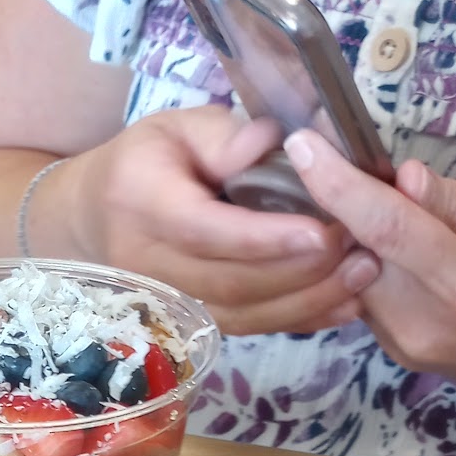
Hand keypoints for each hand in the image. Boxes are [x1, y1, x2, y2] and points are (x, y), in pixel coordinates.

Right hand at [55, 107, 378, 335]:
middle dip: (299, 272)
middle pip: (229, 283)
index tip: (321, 231)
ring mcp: (164, 302)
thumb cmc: (143, 162)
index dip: (264, 239)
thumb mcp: (176, 127)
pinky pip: (245, 328)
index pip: (205, 231)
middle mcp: (147, 263)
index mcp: (141, 203)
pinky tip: (342, 305)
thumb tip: (269, 144)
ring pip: (240, 315)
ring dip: (306, 302)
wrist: (91, 218)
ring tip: (363, 275)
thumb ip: (222, 134)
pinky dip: (296, 319)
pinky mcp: (187, 321)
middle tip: (360, 248)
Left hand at [287, 128, 455, 380]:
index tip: (303, 146)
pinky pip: (362, 297)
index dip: (339, 184)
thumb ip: (451, 202)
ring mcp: (402, 341)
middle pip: (356, 250)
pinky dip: (368, 268)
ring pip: (351, 276)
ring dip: (356, 240)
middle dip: (343, 208)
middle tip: (348, 172)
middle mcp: (420, 318)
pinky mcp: (392, 351)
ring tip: (380, 216)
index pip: (384, 226)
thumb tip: (403, 178)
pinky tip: (390, 254)